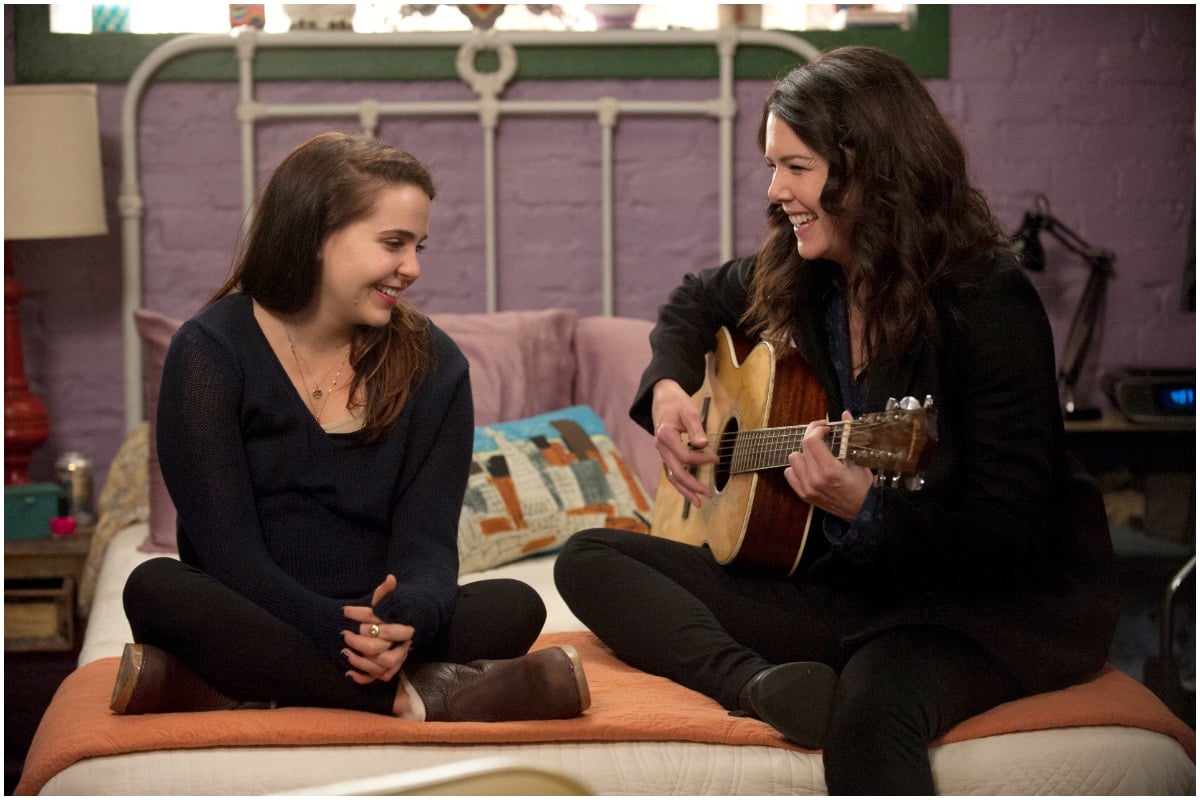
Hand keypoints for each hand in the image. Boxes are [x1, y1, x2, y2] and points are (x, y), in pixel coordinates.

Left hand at [341, 574, 414, 684]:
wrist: (404, 623)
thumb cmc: (392, 611)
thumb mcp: (388, 600)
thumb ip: (387, 592)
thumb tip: (390, 578)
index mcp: (405, 630)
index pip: (389, 633)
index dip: (371, 628)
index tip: (355, 622)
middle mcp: (403, 648)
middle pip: (383, 655)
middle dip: (362, 646)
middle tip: (346, 635)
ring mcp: (396, 660)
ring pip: (381, 670)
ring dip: (361, 663)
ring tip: (345, 652)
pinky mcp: (388, 669)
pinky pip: (377, 679)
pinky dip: (363, 678)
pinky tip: (349, 673)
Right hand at [651, 379, 718, 507]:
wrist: (663, 398)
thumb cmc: (676, 403)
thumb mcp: (689, 412)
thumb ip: (696, 429)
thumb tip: (704, 445)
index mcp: (666, 436)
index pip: (685, 456)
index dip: (702, 459)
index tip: (716, 458)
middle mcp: (662, 447)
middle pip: (676, 472)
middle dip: (693, 485)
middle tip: (708, 493)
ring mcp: (663, 452)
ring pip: (672, 477)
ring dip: (685, 490)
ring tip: (698, 502)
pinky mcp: (666, 454)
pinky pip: (672, 472)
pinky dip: (681, 483)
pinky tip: (690, 491)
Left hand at [784, 411, 874, 521]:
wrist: (862, 512)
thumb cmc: (863, 486)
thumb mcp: (859, 460)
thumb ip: (849, 435)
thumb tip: (845, 414)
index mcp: (830, 470)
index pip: (811, 441)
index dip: (817, 428)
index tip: (825, 427)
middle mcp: (815, 479)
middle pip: (802, 447)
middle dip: (812, 435)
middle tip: (822, 434)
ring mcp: (807, 488)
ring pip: (793, 458)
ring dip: (804, 452)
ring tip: (817, 453)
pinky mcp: (803, 495)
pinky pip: (789, 473)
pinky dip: (797, 467)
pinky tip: (809, 466)